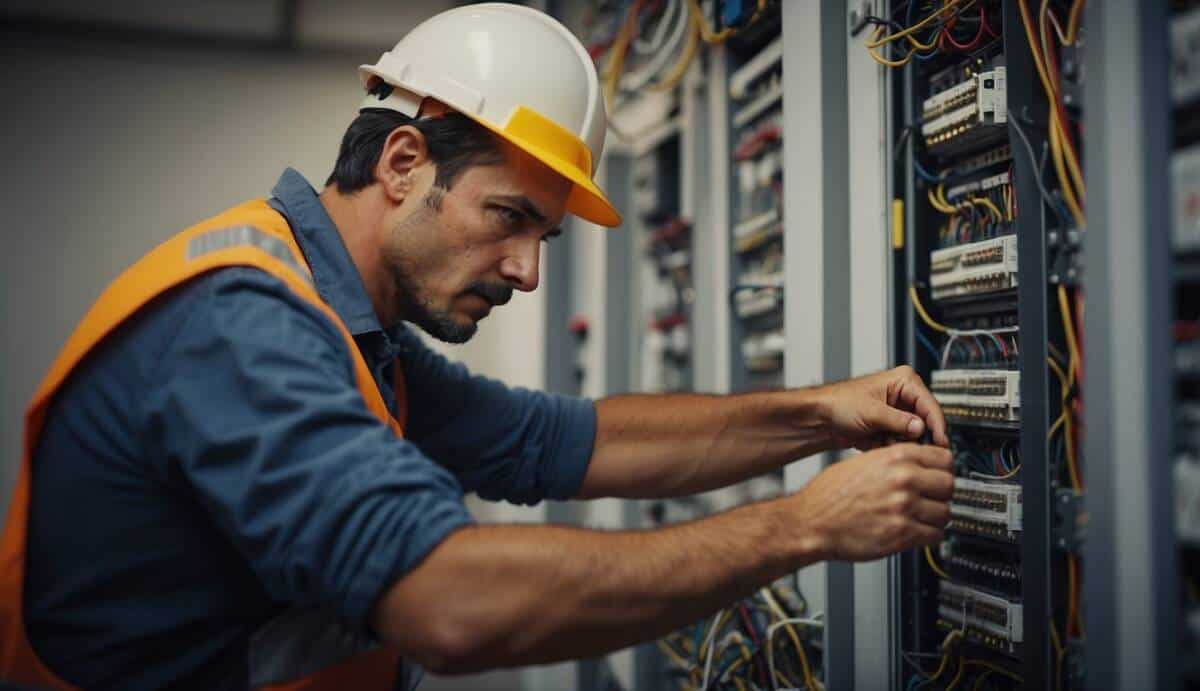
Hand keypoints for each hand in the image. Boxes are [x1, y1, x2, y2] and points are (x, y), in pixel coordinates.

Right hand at [788, 443, 954, 561]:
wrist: (812, 522)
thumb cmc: (828, 495)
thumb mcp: (861, 463)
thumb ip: (892, 462)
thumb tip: (916, 464)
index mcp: (895, 457)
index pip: (944, 457)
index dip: (943, 468)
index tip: (940, 475)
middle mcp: (904, 479)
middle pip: (949, 484)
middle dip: (941, 494)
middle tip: (932, 498)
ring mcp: (905, 507)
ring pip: (945, 513)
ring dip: (936, 517)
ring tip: (922, 518)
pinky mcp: (902, 534)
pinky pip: (935, 535)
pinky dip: (929, 535)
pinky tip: (917, 531)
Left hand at [814, 365, 949, 449]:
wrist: (820, 418)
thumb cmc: (838, 404)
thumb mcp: (871, 412)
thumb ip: (898, 421)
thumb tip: (921, 429)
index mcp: (904, 381)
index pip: (930, 405)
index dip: (938, 426)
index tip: (942, 443)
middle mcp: (905, 396)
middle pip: (926, 422)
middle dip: (915, 438)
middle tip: (909, 449)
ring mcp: (899, 413)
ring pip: (914, 436)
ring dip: (901, 444)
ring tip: (882, 442)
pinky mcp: (892, 428)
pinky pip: (902, 443)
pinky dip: (891, 447)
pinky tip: (876, 444)